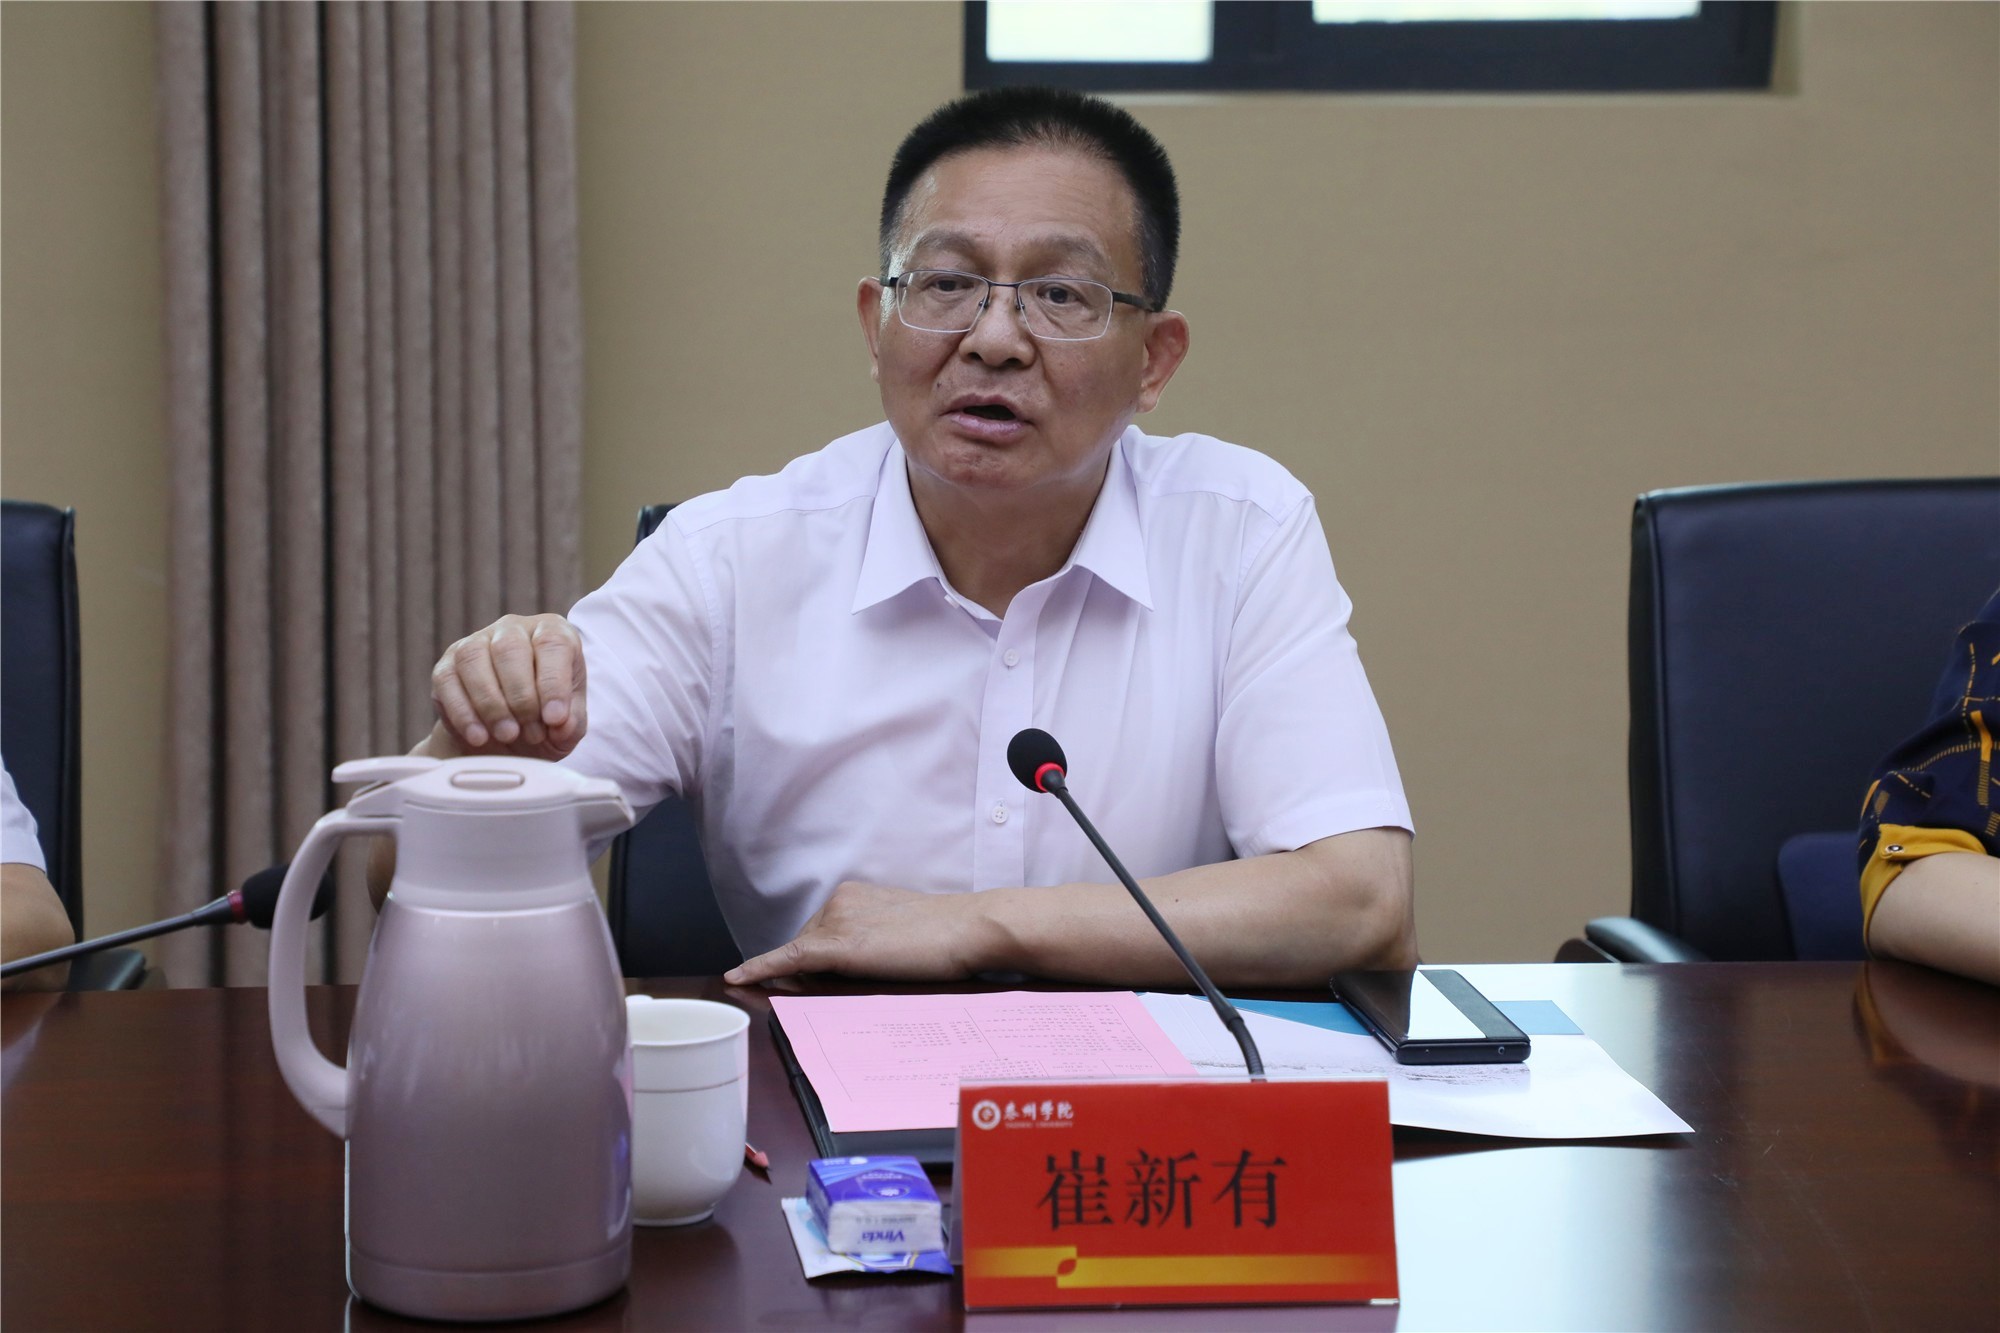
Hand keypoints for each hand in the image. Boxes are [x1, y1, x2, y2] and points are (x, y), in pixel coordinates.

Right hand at [427, 613, 586, 760]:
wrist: (507, 740)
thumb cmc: (546, 722)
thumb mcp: (568, 725)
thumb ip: (571, 722)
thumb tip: (561, 722)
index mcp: (551, 632)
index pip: (552, 644)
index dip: (553, 683)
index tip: (555, 719)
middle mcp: (512, 629)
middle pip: (510, 649)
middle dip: (521, 697)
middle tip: (532, 733)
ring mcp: (475, 643)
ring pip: (474, 659)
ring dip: (491, 704)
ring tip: (507, 735)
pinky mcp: (446, 666)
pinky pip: (448, 682)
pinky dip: (463, 713)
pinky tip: (479, 737)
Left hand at [724, 881, 1008, 984]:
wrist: (970, 928)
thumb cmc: (948, 936)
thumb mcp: (901, 932)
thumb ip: (872, 941)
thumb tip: (849, 970)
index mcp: (854, 895)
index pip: (819, 934)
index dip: (812, 962)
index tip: (799, 981)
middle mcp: (839, 901)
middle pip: (806, 946)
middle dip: (807, 973)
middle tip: (829, 996)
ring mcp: (837, 920)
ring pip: (801, 959)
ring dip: (801, 980)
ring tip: (836, 998)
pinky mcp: (838, 945)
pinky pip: (789, 959)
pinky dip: (760, 968)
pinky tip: (737, 979)